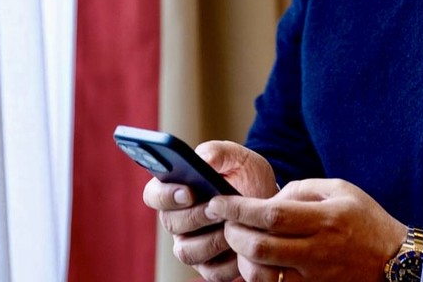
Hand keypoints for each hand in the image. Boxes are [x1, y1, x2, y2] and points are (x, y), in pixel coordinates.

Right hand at [143, 141, 278, 280]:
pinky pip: (212, 271)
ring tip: (232, 224)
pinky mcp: (209, 266)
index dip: (165, 195)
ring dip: (211, 239)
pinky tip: (244, 244)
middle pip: (171, 223)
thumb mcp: (236, 156)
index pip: (154, 194)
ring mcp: (191, 244)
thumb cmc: (246, 173)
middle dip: (195, 216)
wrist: (268, 198)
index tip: (188, 191)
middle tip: (216, 207)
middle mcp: (177, 219)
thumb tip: (202, 161)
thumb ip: (217, 152)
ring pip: (187, 251)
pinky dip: (229, 260)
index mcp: (175, 188)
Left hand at [205, 178, 406, 281]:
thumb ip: (302, 190)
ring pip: (262, 276)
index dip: (239, 209)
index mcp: (324, 219)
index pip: (271, 215)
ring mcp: (314, 278)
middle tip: (224, 221)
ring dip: (241, 259)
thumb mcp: (339, 190)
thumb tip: (267, 200)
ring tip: (239, 243)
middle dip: (233, 234)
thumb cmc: (364, 219)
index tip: (218, 201)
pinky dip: (256, 278)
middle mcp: (317, 251)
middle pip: (260, 249)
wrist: (393, 260)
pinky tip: (253, 263)